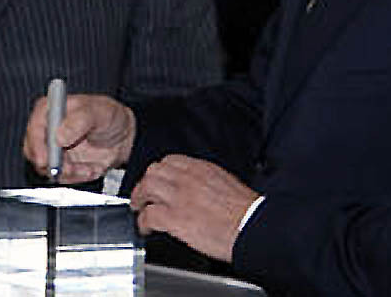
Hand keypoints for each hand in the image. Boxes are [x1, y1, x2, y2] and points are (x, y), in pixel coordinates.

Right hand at [23, 94, 134, 182]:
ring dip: (68, 172)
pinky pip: (61, 177)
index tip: (45, 159)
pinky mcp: (61, 164)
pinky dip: (76, 177)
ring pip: (47, 168)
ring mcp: (53, 148)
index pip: (35, 126)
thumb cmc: (109, 116)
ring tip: (88, 167)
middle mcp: (48, 129)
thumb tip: (59, 136)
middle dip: (52, 164)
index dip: (37, 144)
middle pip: (35, 151)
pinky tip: (91, 169)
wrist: (124, 136)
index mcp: (52, 109)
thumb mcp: (98, 112)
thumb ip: (79, 121)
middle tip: (70, 168)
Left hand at [130, 155, 258, 262]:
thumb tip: (200, 188)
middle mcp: (187, 178)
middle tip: (144, 194)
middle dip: (146, 183)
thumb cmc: (246, 210)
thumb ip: (208, 181)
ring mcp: (179, 197)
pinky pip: (148, 215)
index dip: (161, 173)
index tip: (159, 181)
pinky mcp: (174, 218)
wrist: (252, 226)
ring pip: (146, 187)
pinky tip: (146, 228)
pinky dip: (143, 222)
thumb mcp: (227, 183)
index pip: (171, 161)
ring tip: (139, 209)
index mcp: (202, 169)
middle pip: (154, 171)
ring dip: (140, 199)